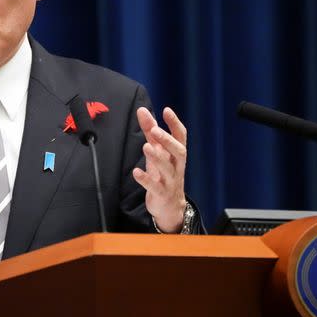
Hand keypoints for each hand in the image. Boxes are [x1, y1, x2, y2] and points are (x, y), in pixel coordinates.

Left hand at [132, 107, 187, 232]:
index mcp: (177, 154)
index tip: (167, 110)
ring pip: (167, 168)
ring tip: (146, 146)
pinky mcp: (162, 194)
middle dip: (167, 140)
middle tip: (155, 130)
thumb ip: (150, 131)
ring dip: (157, 157)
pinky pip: (155, 187)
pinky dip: (145, 179)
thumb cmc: (164, 173)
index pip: (181, 136)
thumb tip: (142, 110)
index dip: (175, 123)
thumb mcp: (158, 151)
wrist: (170, 206)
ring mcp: (171, 181)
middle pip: (178, 151)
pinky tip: (136, 172)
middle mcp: (177, 166)